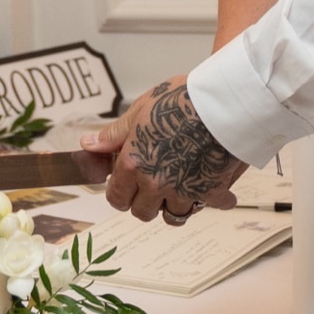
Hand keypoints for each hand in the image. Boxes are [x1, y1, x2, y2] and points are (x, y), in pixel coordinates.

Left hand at [81, 78, 245, 224]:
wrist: (223, 99)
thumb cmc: (182, 99)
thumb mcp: (140, 109)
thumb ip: (114, 134)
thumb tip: (89, 145)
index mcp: (134, 164)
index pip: (117, 198)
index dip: (121, 193)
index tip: (128, 186)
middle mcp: (156, 183)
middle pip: (144, 213)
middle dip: (146, 202)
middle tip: (155, 184)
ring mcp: (185, 190)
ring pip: (175, 215)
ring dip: (178, 203)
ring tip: (184, 184)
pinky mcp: (213, 189)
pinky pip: (213, 206)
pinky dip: (216, 199)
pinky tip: (216, 185)